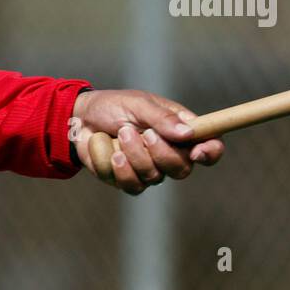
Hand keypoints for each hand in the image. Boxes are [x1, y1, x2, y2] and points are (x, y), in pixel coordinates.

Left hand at [71, 89, 224, 194]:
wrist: (78, 120)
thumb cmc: (112, 107)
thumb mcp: (138, 104)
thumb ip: (162, 118)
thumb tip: (188, 133)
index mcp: (180, 130)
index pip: (210, 146)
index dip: (211, 152)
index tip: (198, 151)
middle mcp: (169, 153)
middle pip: (183, 169)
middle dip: (161, 152)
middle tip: (144, 133)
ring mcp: (149, 169)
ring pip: (154, 177)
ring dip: (134, 154)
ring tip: (119, 134)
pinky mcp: (128, 181)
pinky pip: (131, 185)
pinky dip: (116, 166)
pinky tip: (108, 150)